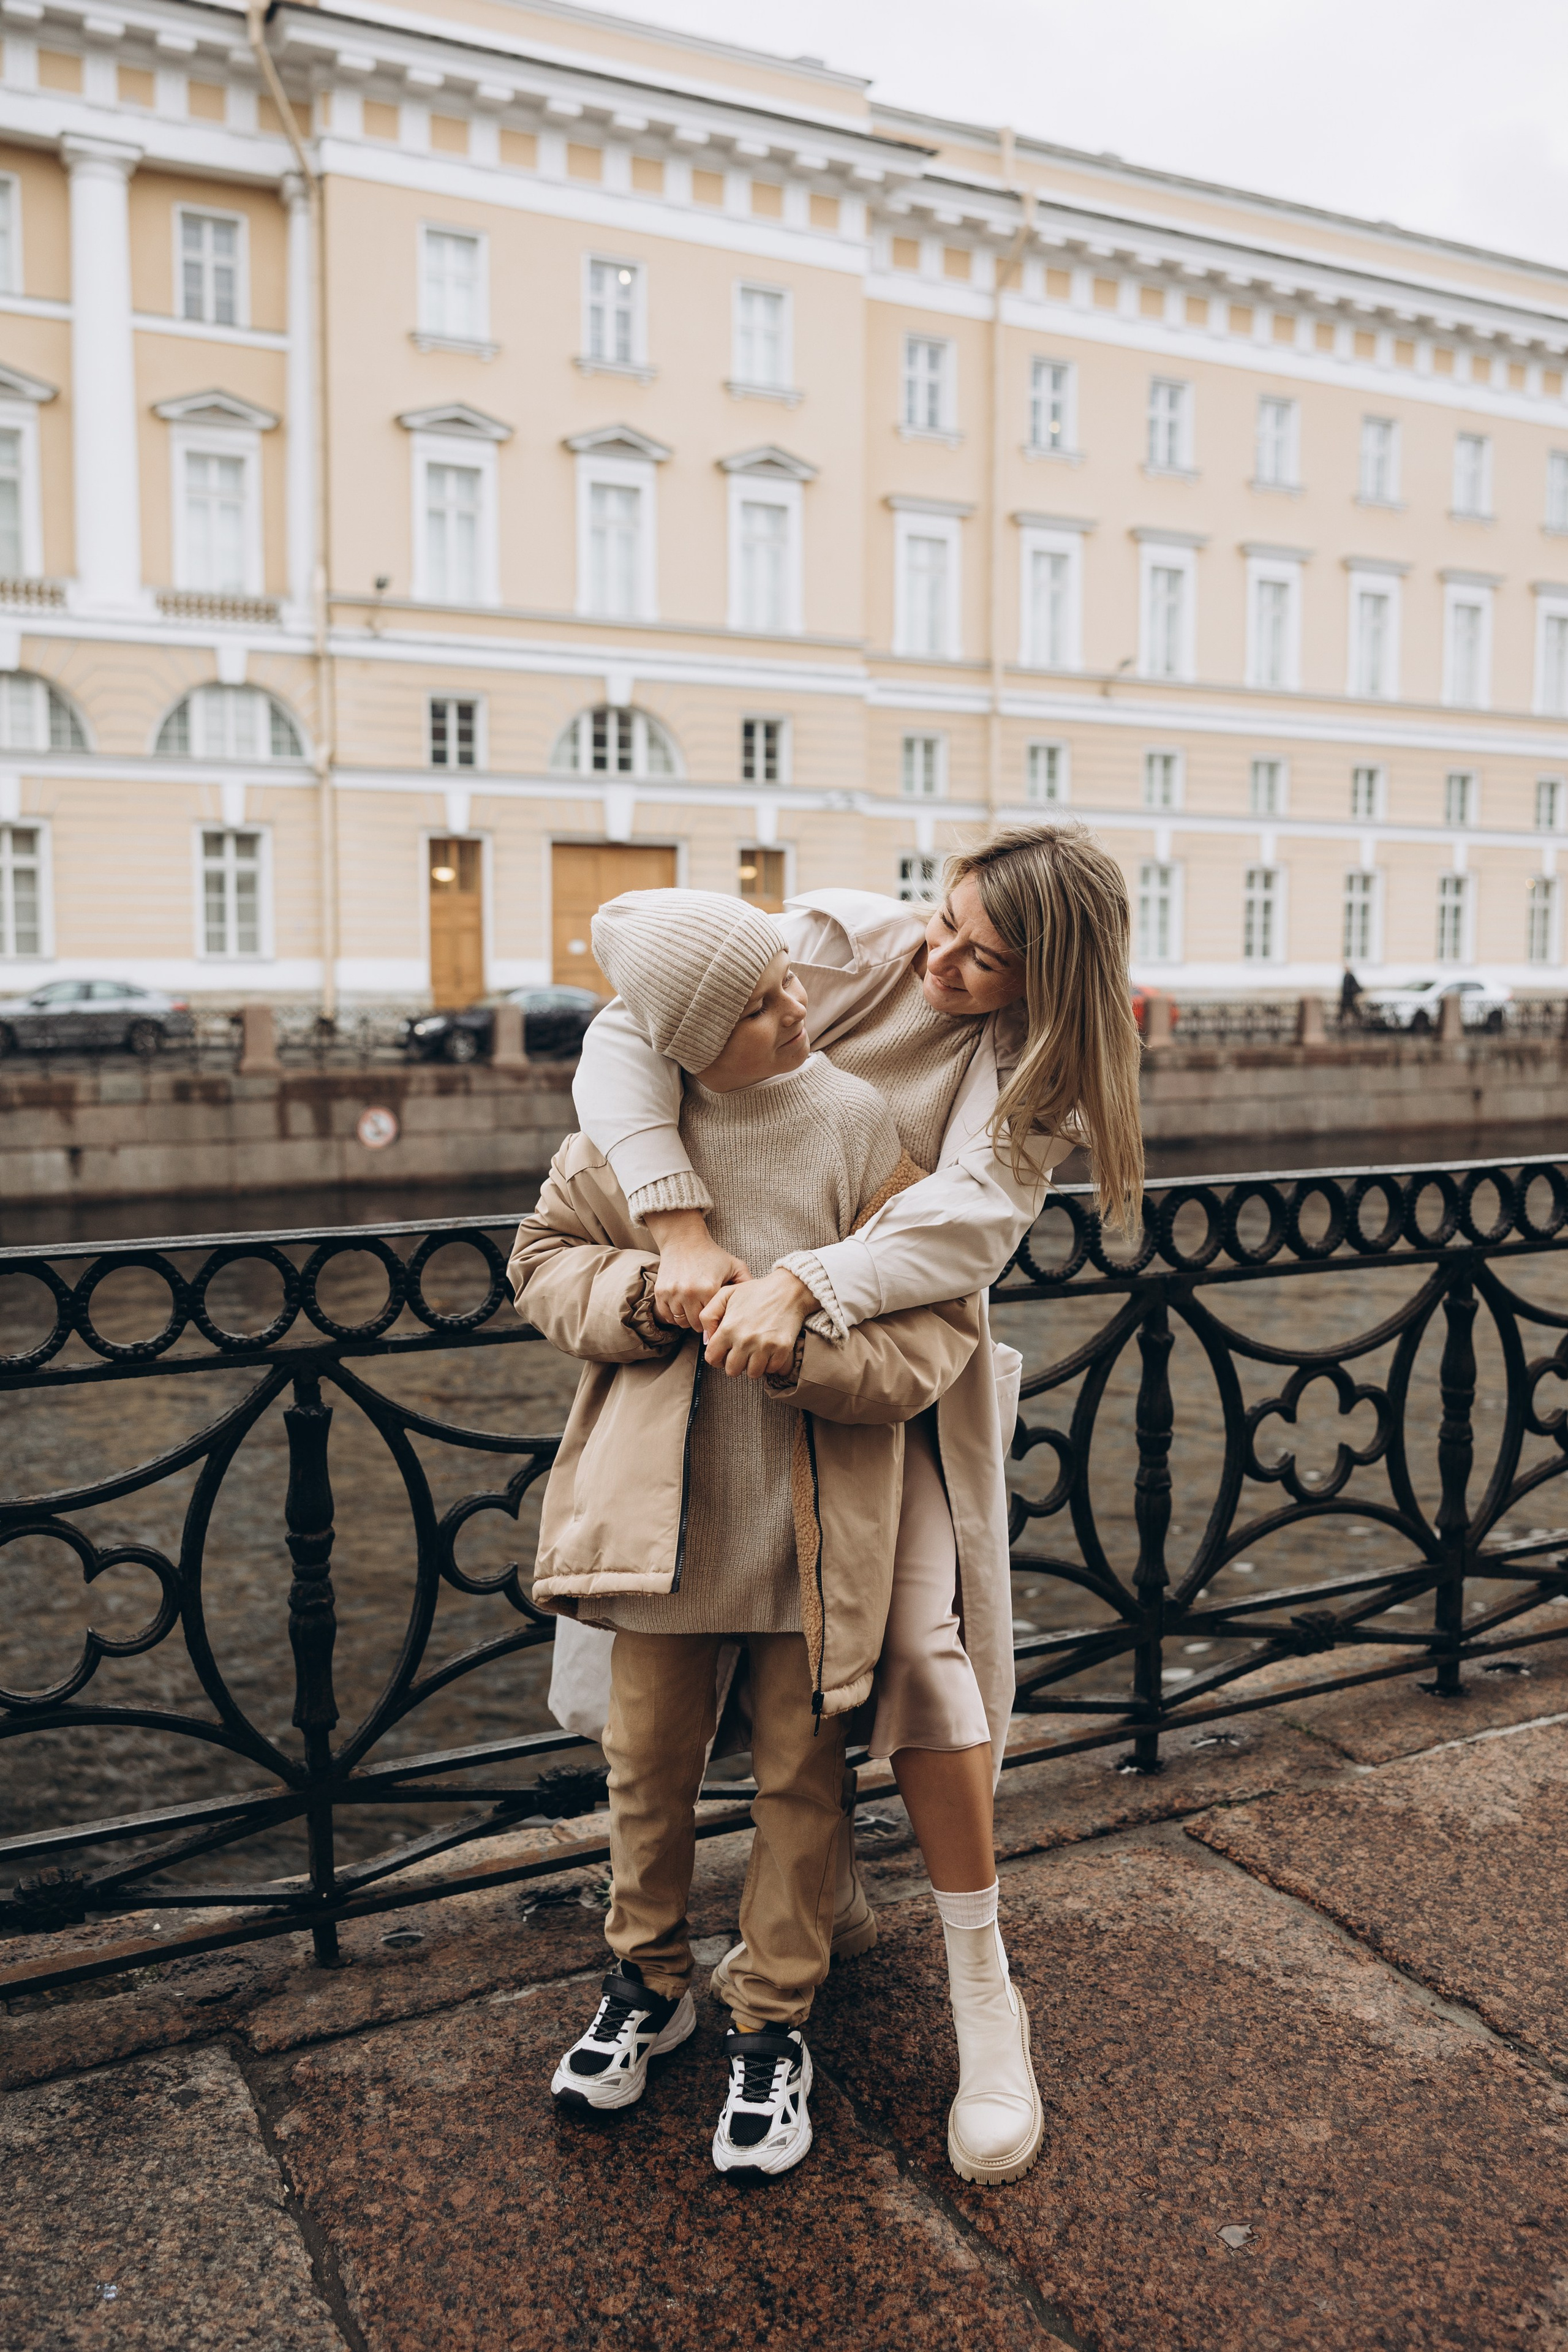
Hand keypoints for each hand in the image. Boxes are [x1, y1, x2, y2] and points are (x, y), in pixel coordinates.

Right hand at [643, 1208, 748, 1330]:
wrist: (684, 1240)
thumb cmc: (712, 1254)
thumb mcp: (734, 1265)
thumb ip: (747, 1283)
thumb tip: (756, 1304)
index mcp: (709, 1289)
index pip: (713, 1320)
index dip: (717, 1320)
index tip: (719, 1317)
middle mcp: (689, 1293)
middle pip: (696, 1325)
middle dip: (702, 1323)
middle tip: (707, 1316)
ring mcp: (672, 1293)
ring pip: (680, 1322)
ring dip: (688, 1319)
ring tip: (695, 1310)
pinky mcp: (661, 1292)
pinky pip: (666, 1316)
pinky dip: (674, 1316)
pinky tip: (682, 1308)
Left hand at [701, 1268, 815, 1379]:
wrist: (788, 1289)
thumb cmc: (756, 1291)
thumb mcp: (725, 1295)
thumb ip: (708, 1316)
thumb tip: (707, 1339)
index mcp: (728, 1328)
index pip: (713, 1358)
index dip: (717, 1358)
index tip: (724, 1353)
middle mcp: (745, 1340)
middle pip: (732, 1371)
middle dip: (735, 1364)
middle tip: (742, 1353)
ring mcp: (764, 1346)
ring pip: (753, 1374)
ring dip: (754, 1366)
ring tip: (757, 1353)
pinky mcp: (782, 1349)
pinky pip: (774, 1370)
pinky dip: (773, 1364)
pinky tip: (771, 1352)